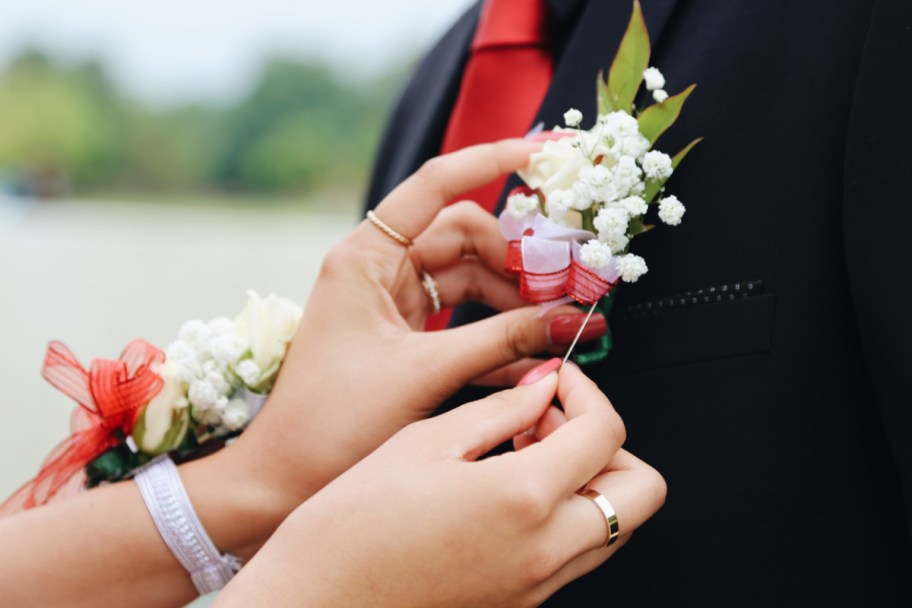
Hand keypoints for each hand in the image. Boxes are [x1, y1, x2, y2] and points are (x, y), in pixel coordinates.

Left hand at [215, 140, 607, 541]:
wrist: (284, 477)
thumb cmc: (334, 420)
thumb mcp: (424, 373)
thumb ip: (502, 341)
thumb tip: (571, 320)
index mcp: (366, 257)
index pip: (435, 185)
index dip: (491, 161)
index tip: (542, 153)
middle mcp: (378, 269)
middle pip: (465, 237)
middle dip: (517, 260)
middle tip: (564, 290)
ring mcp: (392, 302)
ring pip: (469, 279)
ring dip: (513, 302)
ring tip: (555, 329)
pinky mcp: (403, 335)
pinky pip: (461, 318)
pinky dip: (495, 333)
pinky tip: (532, 358)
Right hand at [216, 362, 665, 607]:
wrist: (316, 603)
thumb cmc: (350, 527)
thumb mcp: (423, 443)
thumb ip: (499, 411)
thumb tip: (544, 390)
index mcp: (523, 499)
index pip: (606, 432)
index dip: (587, 391)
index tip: (557, 379)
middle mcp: (545, 552)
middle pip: (641, 492)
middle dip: (609, 443)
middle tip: (554, 421)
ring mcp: (537, 587)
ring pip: (615, 527)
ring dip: (589, 479)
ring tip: (525, 453)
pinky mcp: (521, 605)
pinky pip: (575, 554)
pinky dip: (563, 514)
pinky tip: (507, 491)